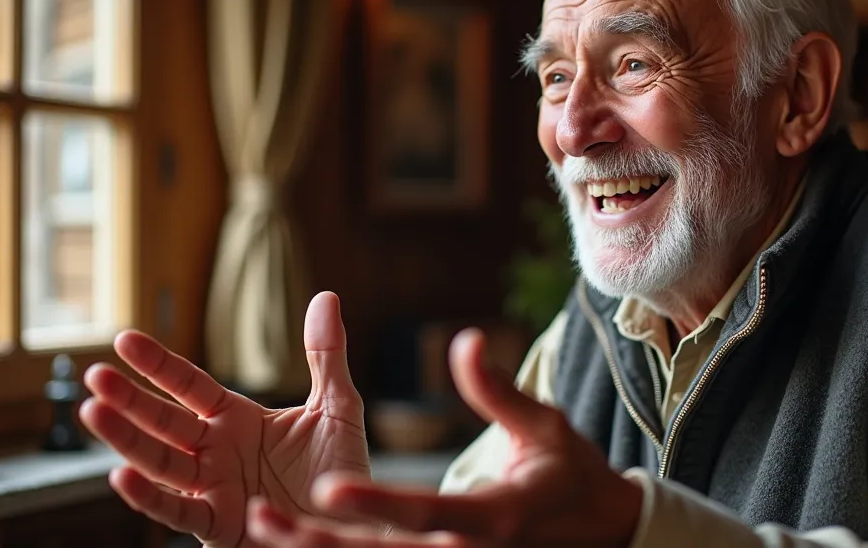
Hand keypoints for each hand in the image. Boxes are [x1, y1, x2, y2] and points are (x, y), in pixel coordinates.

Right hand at [80, 292, 369, 546]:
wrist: (353, 526)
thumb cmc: (340, 471)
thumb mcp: (336, 407)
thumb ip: (325, 356)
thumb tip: (326, 296)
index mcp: (236, 419)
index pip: (188, 386)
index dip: (158, 365)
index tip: (124, 339)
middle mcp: (215, 451)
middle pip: (163, 421)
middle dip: (128, 400)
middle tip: (94, 375)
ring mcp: (212, 488)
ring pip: (159, 462)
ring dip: (126, 440)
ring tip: (92, 412)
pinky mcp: (218, 525)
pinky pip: (178, 511)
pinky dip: (149, 497)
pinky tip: (122, 476)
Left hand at [242, 327, 643, 547]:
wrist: (603, 533)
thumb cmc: (572, 474)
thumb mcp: (544, 426)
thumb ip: (497, 389)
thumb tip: (464, 339)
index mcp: (494, 516)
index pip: (424, 512)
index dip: (375, 504)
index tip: (327, 489)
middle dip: (323, 543)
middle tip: (264, 520)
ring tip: (264, 531)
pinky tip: (302, 543)